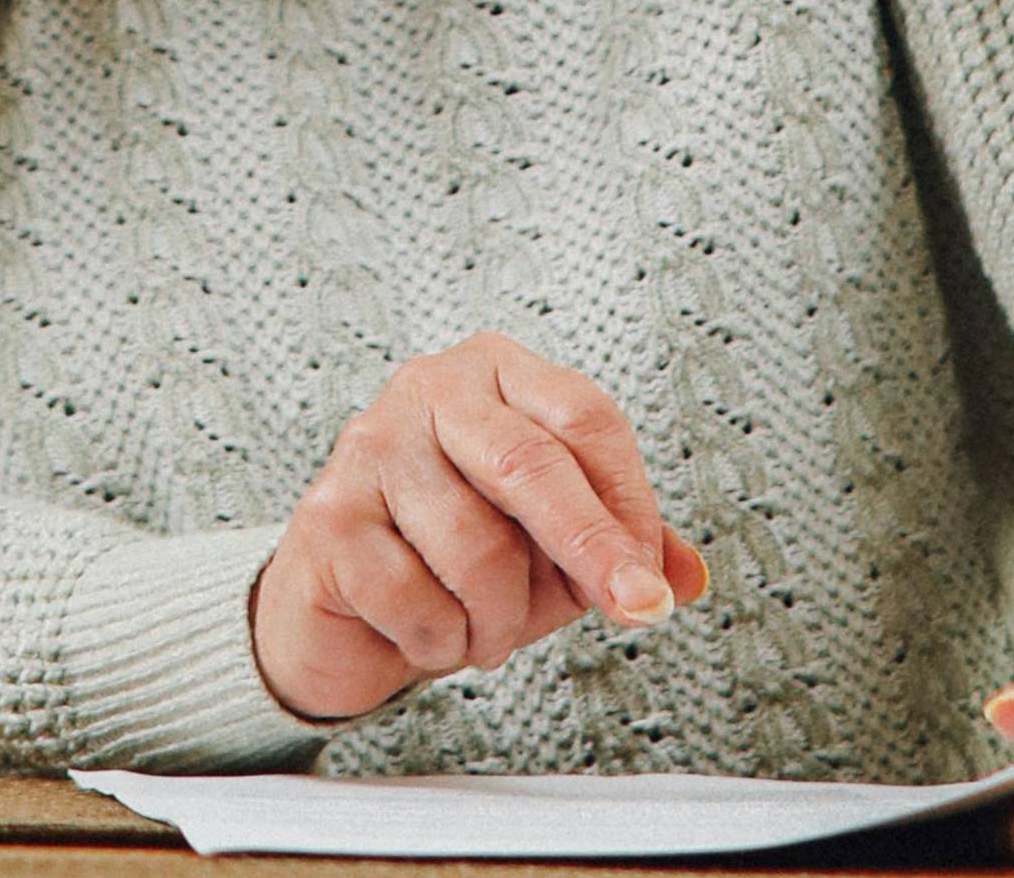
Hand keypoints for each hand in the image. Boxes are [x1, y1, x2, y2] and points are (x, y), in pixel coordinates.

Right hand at [249, 334, 710, 725]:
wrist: (342, 611)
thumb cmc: (452, 559)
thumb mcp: (552, 550)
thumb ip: (620, 548)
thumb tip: (686, 576)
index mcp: (495, 373)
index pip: (583, 418)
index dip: (628, 503)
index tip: (654, 579)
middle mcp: (428, 390)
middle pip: (531, 462)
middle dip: (592, 547)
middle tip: (636, 607)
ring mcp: (369, 447)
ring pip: (476, 545)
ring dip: (497, 618)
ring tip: (482, 627)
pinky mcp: (327, 516)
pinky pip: (415, 598)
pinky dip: (438, 639)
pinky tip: (427, 631)